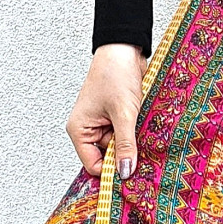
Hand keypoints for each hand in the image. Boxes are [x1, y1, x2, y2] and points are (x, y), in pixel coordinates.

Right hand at [65, 43, 146, 177]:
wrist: (125, 49)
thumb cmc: (115, 74)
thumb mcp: (124, 113)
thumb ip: (126, 144)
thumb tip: (126, 171)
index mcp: (79, 130)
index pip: (93, 165)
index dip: (111, 171)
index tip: (131, 174)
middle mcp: (88, 129)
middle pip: (108, 157)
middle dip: (125, 154)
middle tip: (143, 150)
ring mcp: (103, 123)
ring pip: (121, 145)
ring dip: (134, 140)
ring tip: (142, 127)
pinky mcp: (117, 117)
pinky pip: (127, 133)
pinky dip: (136, 131)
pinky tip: (143, 123)